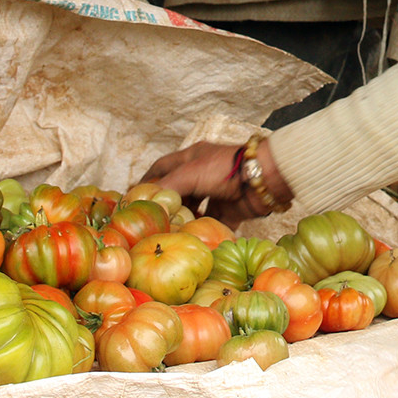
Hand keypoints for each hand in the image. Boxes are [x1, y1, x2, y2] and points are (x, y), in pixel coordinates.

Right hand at [141, 139, 293, 224]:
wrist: (263, 179)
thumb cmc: (224, 169)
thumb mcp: (189, 173)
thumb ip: (167, 186)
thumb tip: (147, 200)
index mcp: (192, 158)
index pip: (162, 167)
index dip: (148, 180)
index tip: (134, 197)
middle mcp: (203, 173)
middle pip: (179, 191)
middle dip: (168, 205)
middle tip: (153, 222)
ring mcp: (218, 191)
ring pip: (196, 208)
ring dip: (186, 220)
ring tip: (174, 232)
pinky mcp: (231, 208)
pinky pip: (215, 221)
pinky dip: (207, 231)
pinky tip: (196, 239)